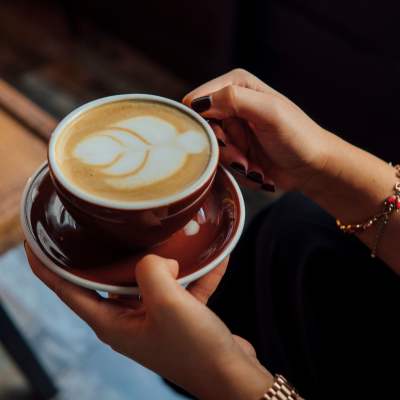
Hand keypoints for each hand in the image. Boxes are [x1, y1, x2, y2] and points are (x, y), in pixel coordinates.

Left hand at [25, 246, 271, 399]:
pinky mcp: (180, 318)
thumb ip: (152, 271)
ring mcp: (155, 320)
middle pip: (109, 282)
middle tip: (106, 226)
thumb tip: (158, 258)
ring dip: (163, 262)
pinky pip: (184, 288)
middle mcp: (129, 322)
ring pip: (150, 281)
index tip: (36, 245)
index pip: (69, 292)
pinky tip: (215, 256)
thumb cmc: (195, 349)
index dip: (48, 269)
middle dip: (110, 255)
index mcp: (113, 324)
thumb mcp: (168, 303)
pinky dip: (196, 274)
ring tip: (169, 236)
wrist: (233, 376)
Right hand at [183, 68, 331, 191]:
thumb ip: (233, 99)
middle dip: (223, 148)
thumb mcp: (268, 112)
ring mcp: (233, 130)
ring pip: (211, 149)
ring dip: (232, 162)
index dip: (205, 122)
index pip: (198, 100)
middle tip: (242, 157)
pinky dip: (237, 171)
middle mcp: (231, 105)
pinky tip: (255, 170)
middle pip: (203, 129)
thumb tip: (198, 102)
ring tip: (252, 166)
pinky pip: (222, 163)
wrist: (312, 168)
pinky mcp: (235, 150)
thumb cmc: (297, 136)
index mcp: (237, 86)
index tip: (222, 139)